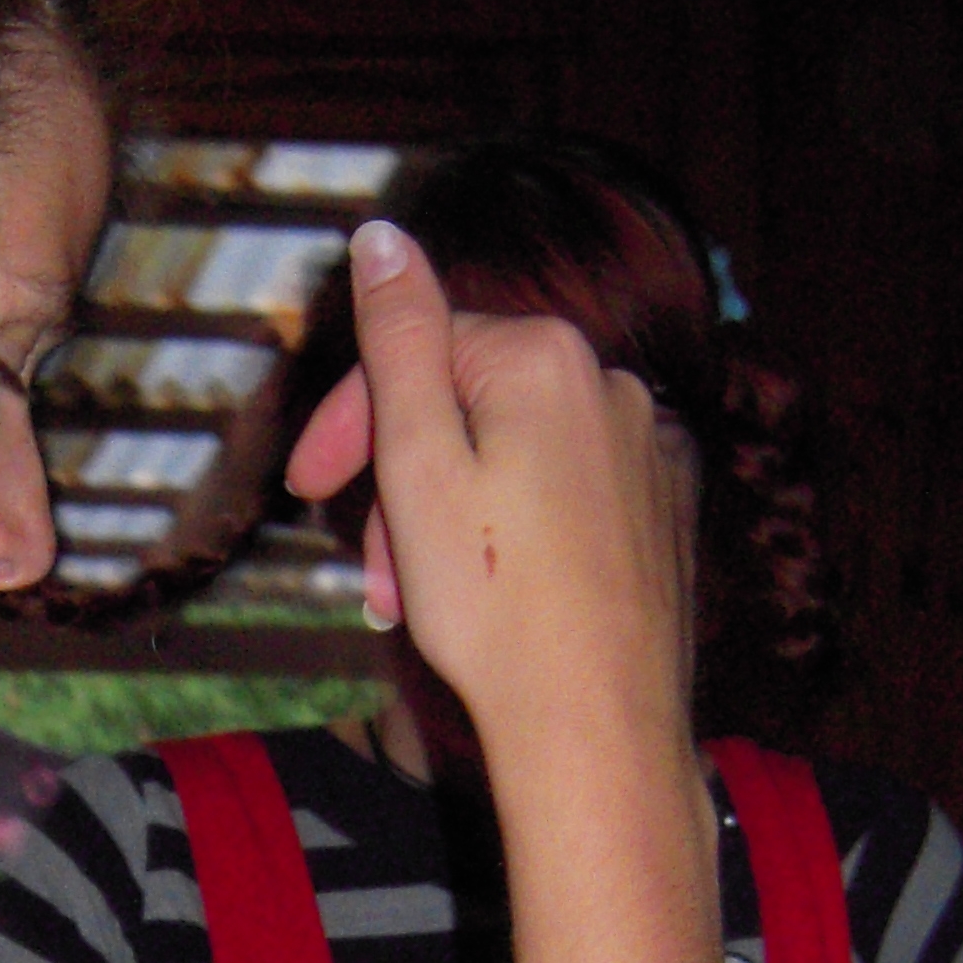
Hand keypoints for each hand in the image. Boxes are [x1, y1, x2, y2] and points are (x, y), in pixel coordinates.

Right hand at [287, 223, 700, 771]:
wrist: (594, 726)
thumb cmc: (494, 605)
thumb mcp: (418, 462)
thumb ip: (399, 338)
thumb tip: (381, 236)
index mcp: (548, 360)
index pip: (420, 350)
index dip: (349, 420)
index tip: (304, 487)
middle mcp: (611, 387)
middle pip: (463, 405)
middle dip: (399, 481)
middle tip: (368, 574)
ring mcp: (645, 451)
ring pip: (506, 457)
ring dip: (443, 517)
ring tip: (414, 601)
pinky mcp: (658, 512)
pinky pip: (557, 496)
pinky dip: (505, 534)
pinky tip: (482, 601)